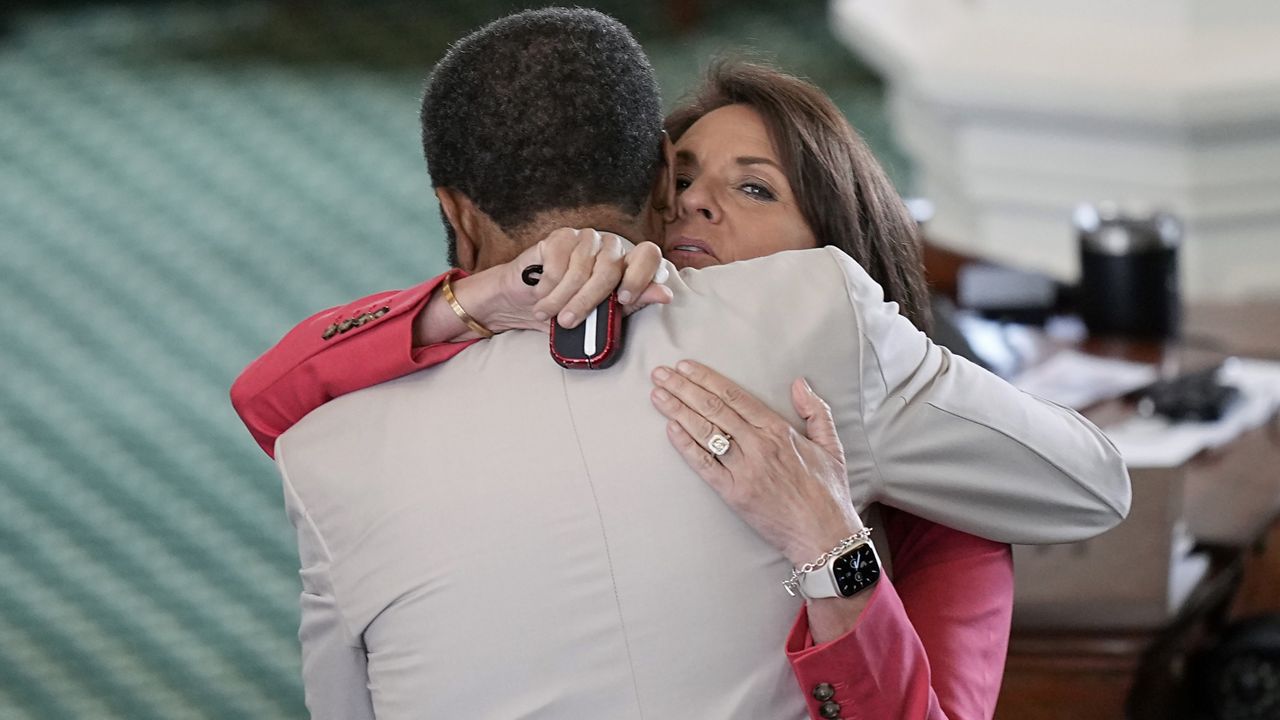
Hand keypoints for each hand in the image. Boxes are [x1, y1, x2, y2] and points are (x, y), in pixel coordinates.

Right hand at [494, 228, 672, 330]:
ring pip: (581, 269)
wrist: (525, 303)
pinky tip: (540, 293)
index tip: (623, 299)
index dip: (640, 276)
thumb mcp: (603, 316)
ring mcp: (586, 239)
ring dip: (561, 298)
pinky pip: (559, 263)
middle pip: (610, 268)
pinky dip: (548, 285)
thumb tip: (666, 294)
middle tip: (568, 321)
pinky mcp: (561, 236)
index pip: (649, 254)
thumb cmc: (566, 309)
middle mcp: (610, 247)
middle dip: (587, 301)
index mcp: (627, 264)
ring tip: (547, 313)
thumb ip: (634, 303)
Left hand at [649, 360, 863, 566]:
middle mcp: (759, 445)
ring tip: (658, 396)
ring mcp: (744, 469)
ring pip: (705, 433)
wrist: (824, 534)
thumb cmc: (828, 492)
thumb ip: (816, 411)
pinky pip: (704, 465)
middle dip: (683, 388)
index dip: (707, 379)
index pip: (735, 396)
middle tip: (660, 374)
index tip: (686, 367)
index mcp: (779, 430)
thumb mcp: (831, 445)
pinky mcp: (734, 493)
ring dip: (678, 411)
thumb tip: (799, 383)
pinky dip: (686, 446)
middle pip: (714, 409)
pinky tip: (670, 429)